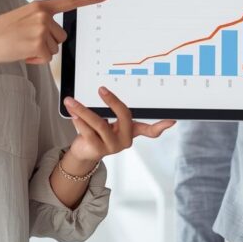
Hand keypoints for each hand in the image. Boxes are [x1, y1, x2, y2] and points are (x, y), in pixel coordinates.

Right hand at [0, 0, 108, 65]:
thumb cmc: (1, 32)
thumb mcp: (23, 19)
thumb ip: (40, 21)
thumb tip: (55, 34)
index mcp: (40, 6)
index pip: (70, 1)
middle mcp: (43, 14)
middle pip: (62, 36)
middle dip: (48, 42)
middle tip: (28, 41)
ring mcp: (42, 28)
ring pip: (55, 48)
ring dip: (41, 51)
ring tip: (22, 46)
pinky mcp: (39, 43)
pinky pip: (47, 57)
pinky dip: (36, 59)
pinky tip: (22, 53)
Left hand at [61, 87, 175, 167]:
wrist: (85, 152)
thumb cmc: (99, 132)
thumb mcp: (111, 122)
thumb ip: (116, 113)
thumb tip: (112, 94)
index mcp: (131, 131)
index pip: (148, 130)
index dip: (160, 127)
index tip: (171, 121)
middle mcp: (125, 140)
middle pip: (123, 117)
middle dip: (112, 101)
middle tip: (102, 88)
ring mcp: (112, 147)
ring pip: (99, 123)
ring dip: (83, 110)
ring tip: (71, 101)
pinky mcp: (98, 150)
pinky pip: (88, 132)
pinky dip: (79, 121)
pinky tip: (72, 113)